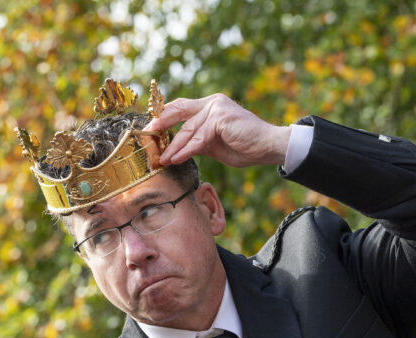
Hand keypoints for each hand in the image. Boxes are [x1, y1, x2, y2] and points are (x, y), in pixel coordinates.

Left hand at [145, 93, 290, 167]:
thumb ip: (197, 141)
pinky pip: (198, 137)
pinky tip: (176, 159)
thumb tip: (177, 148)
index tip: (150, 130)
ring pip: (187, 129)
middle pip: (178, 110)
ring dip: (172, 146)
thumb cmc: (244, 146)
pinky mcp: (220, 119)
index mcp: (210, 105)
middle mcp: (212, 102)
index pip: (181, 107)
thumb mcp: (213, 144)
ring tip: (162, 159)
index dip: (164, 116)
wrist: (268, 147)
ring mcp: (217, 108)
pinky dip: (185, 150)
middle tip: (147, 137)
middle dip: (160, 124)